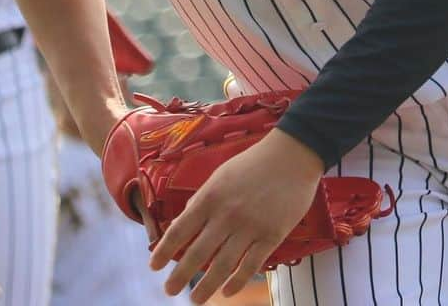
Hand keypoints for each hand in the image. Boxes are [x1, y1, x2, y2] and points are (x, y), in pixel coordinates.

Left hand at [150, 128, 324, 303]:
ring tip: (196, 299)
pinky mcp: (271, 236)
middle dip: (180, 276)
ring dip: (206, 287)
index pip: (180, 229)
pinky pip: (250, 266)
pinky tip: (227, 291)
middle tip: (169, 290)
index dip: (164, 251)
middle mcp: (227, 214)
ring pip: (221, 266)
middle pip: (197, 254)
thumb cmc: (255, 162)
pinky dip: (237, 282)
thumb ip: (203, 198)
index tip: (154, 266)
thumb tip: (185, 220)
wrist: (293, 155)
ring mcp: (250, 227)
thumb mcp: (221, 174)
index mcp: (211, 196)